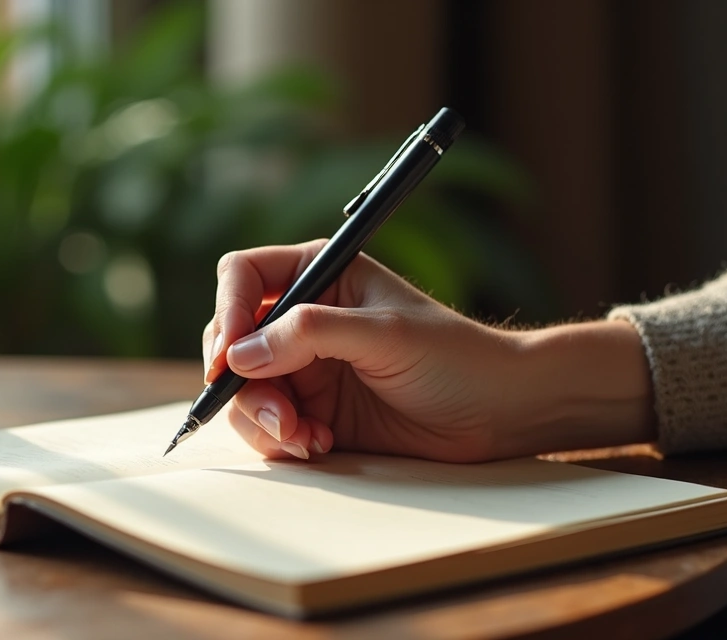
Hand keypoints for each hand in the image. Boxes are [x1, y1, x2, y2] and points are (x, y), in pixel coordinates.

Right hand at [203, 240, 656, 462]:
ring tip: (306, 437)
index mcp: (319, 275)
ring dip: (263, 419)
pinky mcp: (311, 413)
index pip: (243, 276)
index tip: (230, 355)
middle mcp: (301, 319)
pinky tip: (320, 445)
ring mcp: (303, 368)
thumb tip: (240, 354)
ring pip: (242, 390)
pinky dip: (282, 441)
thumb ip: (310, 333)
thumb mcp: (384, 334)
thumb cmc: (455, 356)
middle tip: (276, 413)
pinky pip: (266, 427)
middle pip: (230, 340)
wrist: (499, 413)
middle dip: (242, 380)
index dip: (228, 310)